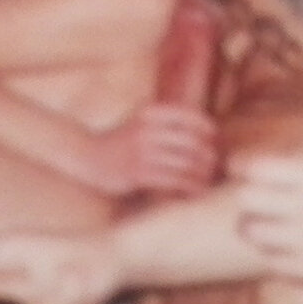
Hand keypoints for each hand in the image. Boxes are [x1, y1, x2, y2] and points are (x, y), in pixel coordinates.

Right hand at [80, 102, 219, 197]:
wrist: (88, 156)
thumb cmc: (121, 141)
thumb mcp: (140, 122)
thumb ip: (166, 122)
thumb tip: (205, 134)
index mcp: (149, 112)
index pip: (189, 116)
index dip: (207, 128)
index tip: (215, 139)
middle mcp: (146, 130)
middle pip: (192, 142)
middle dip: (208, 154)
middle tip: (215, 164)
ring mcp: (142, 152)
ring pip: (186, 163)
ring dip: (202, 173)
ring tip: (208, 178)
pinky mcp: (138, 173)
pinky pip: (174, 180)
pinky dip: (190, 186)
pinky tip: (197, 190)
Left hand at [232, 152, 302, 294]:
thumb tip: (261, 166)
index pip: (259, 167)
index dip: (241, 167)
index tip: (238, 170)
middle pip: (248, 199)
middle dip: (244, 199)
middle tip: (250, 202)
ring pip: (254, 233)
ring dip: (252, 229)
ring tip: (261, 227)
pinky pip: (274, 262)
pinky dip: (272, 254)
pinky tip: (282, 249)